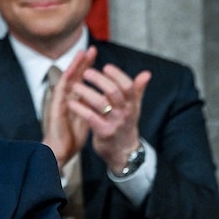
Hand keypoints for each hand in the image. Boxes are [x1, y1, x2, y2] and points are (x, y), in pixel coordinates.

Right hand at [42, 47, 92, 169]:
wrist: (59, 151)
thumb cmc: (70, 137)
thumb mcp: (86, 118)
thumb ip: (92, 106)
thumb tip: (103, 97)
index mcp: (74, 100)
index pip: (82, 80)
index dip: (88, 68)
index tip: (96, 56)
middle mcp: (66, 99)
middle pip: (75, 76)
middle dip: (83, 62)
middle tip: (91, 49)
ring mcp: (59, 102)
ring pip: (67, 80)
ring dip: (74, 66)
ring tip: (81, 54)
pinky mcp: (56, 108)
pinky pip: (61, 92)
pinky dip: (66, 81)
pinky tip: (72, 71)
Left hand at [66, 46, 150, 173]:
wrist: (123, 152)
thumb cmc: (125, 125)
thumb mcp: (134, 108)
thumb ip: (137, 90)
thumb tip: (147, 73)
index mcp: (132, 104)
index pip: (127, 86)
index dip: (117, 75)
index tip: (105, 67)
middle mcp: (125, 112)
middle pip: (113, 92)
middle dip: (99, 80)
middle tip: (86, 72)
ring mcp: (114, 123)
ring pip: (100, 103)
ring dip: (86, 92)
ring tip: (74, 85)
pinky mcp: (103, 132)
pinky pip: (90, 117)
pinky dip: (80, 108)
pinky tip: (71, 102)